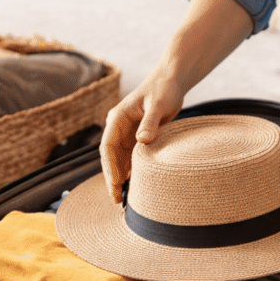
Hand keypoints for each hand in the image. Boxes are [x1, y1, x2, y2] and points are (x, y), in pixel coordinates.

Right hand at [99, 70, 184, 203]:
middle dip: (112, 178)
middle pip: (110, 157)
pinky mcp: (137, 138)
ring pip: (119, 160)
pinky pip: (131, 158)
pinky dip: (131, 172)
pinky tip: (134, 187)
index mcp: (117, 118)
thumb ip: (150, 122)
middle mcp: (118, 127)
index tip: (116, 182)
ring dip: (120, 178)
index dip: (110, 166)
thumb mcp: (158, 104)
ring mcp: (127, 134)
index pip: (108, 146)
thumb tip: (142, 141)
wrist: (171, 82)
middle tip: (116, 198)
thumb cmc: (164, 89)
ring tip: (122, 199)